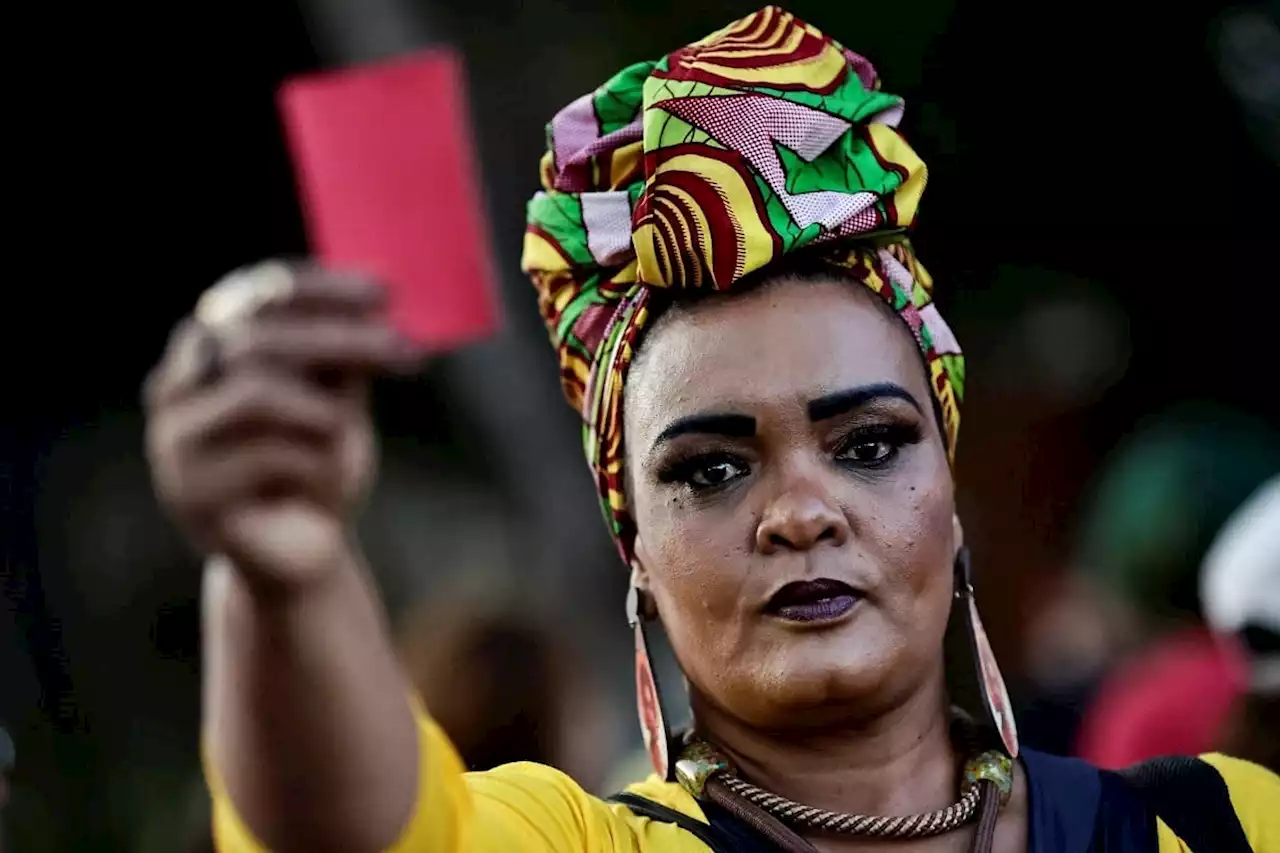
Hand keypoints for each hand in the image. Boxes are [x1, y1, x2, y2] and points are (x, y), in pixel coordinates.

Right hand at [144, 262, 422, 591]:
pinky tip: (321, 489)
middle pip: (256, 337)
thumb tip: (377, 302)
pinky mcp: (187, 491)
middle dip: (340, 340)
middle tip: (406, 349)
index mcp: (210, 350)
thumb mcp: (337, 400)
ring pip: (257, 391)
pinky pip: (265, 455)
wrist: (303, 556)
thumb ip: (341, 355)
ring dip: (324, 413)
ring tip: (347, 439)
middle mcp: (177, 385)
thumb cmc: (319, 468)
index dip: (322, 289)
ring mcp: (172, 439)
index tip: (387, 293)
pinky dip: (315, 465)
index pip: (257, 294)